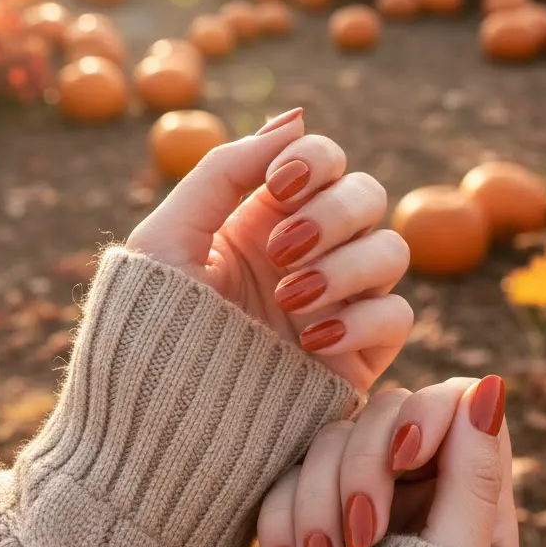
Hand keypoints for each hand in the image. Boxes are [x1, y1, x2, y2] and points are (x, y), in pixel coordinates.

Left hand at [126, 109, 412, 389]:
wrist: (159, 428)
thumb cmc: (148, 332)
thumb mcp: (167, 238)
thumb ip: (224, 169)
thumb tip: (295, 118)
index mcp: (264, 218)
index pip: (324, 160)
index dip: (315, 161)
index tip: (279, 187)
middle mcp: (309, 253)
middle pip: (367, 196)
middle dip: (331, 215)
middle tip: (281, 252)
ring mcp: (338, 301)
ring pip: (392, 251)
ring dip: (346, 266)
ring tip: (290, 301)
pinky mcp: (359, 354)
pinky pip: (397, 316)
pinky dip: (362, 320)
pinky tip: (312, 341)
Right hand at [257, 376, 518, 546]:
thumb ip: (475, 476)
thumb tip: (493, 386)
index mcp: (471, 498)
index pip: (455, 401)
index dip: (426, 414)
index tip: (407, 458)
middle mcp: (415, 490)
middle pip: (386, 411)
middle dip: (363, 469)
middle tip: (358, 540)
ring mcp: (357, 500)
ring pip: (329, 439)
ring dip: (317, 503)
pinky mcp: (305, 514)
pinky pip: (285, 476)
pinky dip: (283, 523)